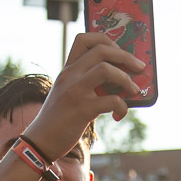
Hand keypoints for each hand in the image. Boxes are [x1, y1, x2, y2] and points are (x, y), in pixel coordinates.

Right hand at [21, 32, 144, 159]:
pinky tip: (119, 115)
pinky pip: (111, 100)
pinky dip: (122, 107)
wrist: (41, 141)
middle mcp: (70, 75)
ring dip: (126, 79)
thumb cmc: (59, 118)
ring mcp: (75, 91)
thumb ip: (85, 82)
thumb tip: (120, 80)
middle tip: (139, 68)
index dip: (107, 40)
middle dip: (126, 57)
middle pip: (102, 50)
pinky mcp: (82, 110)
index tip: (119, 52)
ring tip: (134, 91)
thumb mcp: (67, 92)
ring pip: (106, 69)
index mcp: (67, 69)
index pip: (84, 39)